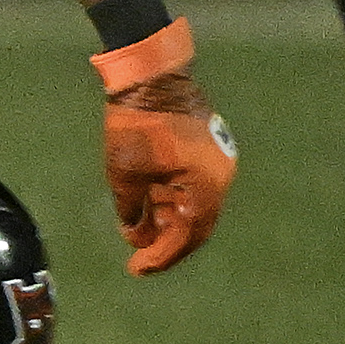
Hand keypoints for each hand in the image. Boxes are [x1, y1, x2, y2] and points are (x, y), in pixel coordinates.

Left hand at [91, 17, 236, 275]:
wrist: (150, 74)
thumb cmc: (136, 123)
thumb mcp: (124, 172)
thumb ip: (132, 209)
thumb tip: (137, 234)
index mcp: (206, 186)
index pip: (188, 236)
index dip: (162, 256)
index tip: (137, 269)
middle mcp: (220, 177)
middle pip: (195, 224)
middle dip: (166, 243)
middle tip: (138, 259)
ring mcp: (216, 162)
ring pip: (193, 205)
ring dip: (167, 222)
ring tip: (137, 234)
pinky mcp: (207, 151)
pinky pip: (192, 186)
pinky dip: (171, 201)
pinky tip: (148, 208)